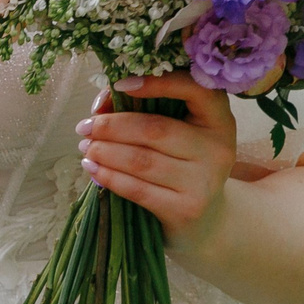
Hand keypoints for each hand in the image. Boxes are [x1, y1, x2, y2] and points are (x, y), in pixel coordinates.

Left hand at [76, 71, 237, 246]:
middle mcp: (217, 148)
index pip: (194, 89)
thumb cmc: (182, 164)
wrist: (206, 220)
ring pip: (142, 160)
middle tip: (85, 127)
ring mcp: (203, 181)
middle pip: (154, 129)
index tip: (119, 85)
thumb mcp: (179, 132)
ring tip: (85, 147)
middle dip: (111, 126)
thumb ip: (146, 109)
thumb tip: (101, 105)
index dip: (157, 83)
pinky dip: (109, 177)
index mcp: (218, 119)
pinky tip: (93, 169)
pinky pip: (138, 189)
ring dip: (105, 151)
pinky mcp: (186, 209)